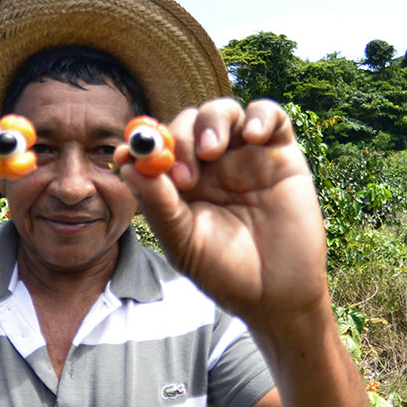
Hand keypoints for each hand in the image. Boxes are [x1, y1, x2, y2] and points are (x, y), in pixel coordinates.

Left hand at [116, 98, 327, 325]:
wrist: (275, 295)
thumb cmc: (224, 271)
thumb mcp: (182, 242)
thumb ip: (158, 204)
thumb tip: (128, 166)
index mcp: (180, 183)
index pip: (156, 147)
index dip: (140, 144)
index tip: (126, 153)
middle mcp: (210, 164)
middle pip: (186, 123)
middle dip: (176, 139)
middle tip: (182, 174)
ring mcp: (245, 156)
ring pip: (222, 111)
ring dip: (211, 122)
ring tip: (211, 152)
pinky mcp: (281, 153)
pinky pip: (270, 114)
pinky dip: (260, 115)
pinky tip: (252, 136)